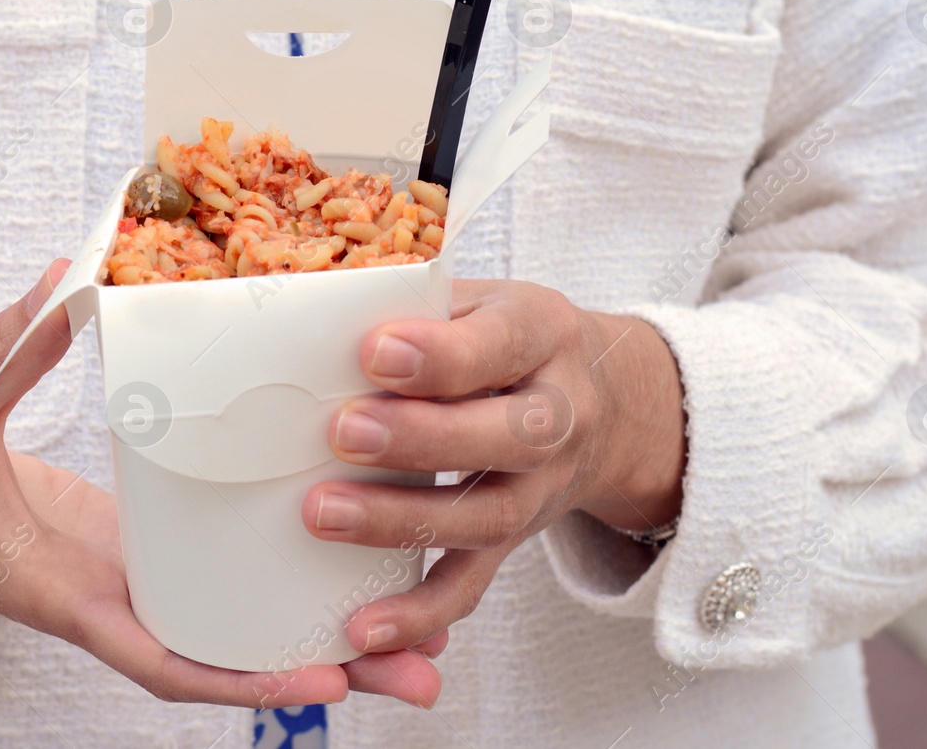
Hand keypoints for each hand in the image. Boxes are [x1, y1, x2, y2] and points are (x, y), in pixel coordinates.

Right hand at [0, 262, 444, 707]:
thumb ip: (2, 348)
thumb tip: (64, 276)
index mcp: (70, 591)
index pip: (164, 657)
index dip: (244, 678)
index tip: (326, 680)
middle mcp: (116, 603)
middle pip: (231, 659)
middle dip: (326, 674)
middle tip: (425, 676)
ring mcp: (137, 583)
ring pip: (239, 634)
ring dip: (329, 645)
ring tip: (427, 641)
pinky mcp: (148, 557)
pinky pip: (224, 591)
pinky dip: (285, 597)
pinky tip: (353, 572)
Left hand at [301, 279, 686, 655]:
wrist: (613, 401)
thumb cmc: (508, 338)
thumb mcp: (483, 299)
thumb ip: (418, 306)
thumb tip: (312, 318)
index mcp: (544, 333)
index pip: (501, 343)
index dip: (441, 354)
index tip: (374, 351)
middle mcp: (561, 413)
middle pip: (510, 436)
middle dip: (423, 438)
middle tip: (343, 432)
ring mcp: (545, 486)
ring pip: (489, 516)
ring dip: (403, 521)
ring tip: (322, 515)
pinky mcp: (519, 538)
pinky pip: (476, 583)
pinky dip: (421, 612)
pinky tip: (363, 627)